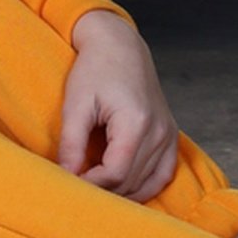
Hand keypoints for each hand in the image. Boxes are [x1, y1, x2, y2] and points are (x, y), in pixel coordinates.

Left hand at [59, 12, 180, 200]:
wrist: (119, 45)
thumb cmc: (95, 69)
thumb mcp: (76, 104)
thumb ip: (72, 145)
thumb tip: (67, 178)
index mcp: (136, 122)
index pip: (116, 173)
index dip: (91, 186)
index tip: (71, 186)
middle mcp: (158, 131)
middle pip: (131, 182)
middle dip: (103, 191)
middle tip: (78, 191)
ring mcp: (168, 134)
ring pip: (147, 183)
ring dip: (121, 192)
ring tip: (95, 188)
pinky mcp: (170, 134)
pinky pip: (163, 174)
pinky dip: (144, 187)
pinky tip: (124, 189)